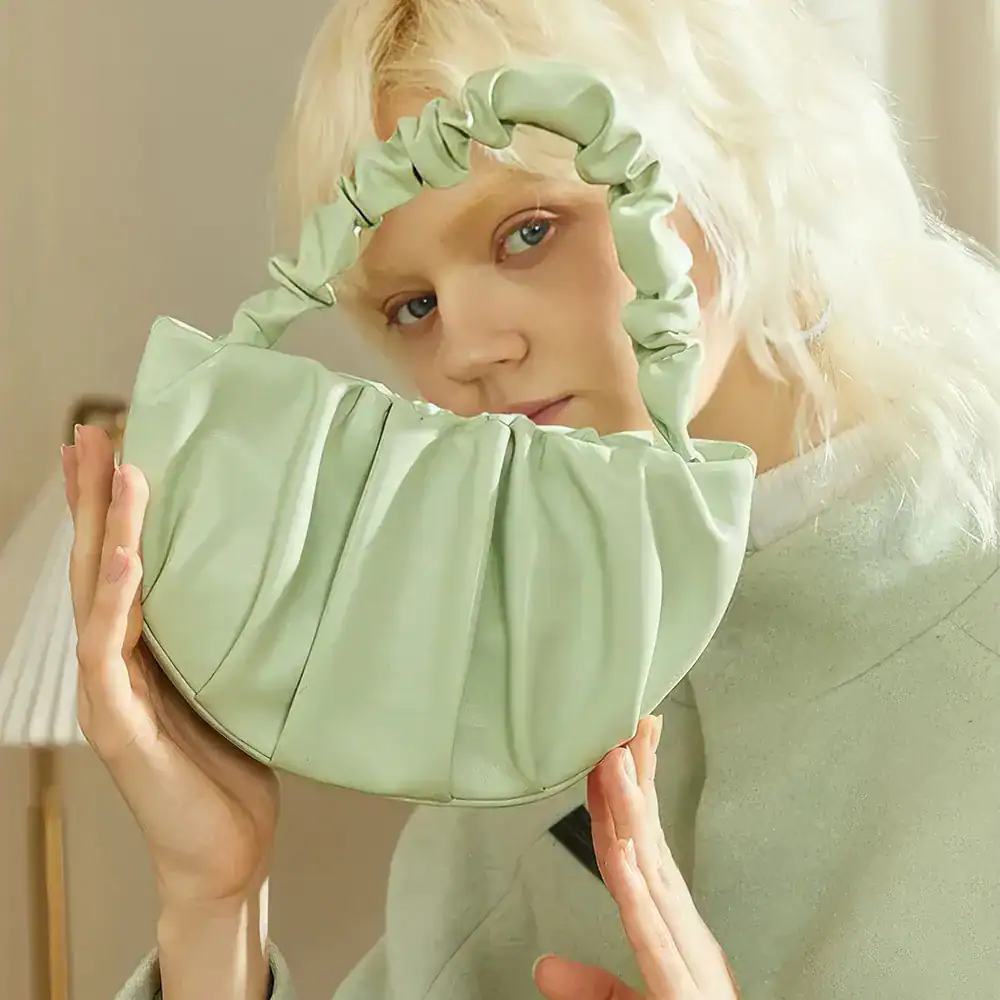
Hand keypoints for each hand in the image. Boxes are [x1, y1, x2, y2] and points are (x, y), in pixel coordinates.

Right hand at [64, 424, 278, 909]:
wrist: (229, 851)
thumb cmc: (233, 765)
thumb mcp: (236, 677)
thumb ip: (231, 629)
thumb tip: (273, 566)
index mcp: (142, 649)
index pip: (119, 563)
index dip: (111, 506)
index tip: (115, 445)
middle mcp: (116, 663)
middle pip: (96, 565)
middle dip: (93, 499)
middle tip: (92, 433)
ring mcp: (110, 695)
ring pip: (95, 597)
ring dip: (105, 531)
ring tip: (115, 470)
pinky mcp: (120, 731)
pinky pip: (109, 656)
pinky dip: (114, 605)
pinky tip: (125, 561)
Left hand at [533, 717, 740, 999]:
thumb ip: (594, 988)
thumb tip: (544, 965)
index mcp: (672, 928)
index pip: (640, 846)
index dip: (623, 796)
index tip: (613, 746)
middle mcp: (681, 930)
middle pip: (651, 841)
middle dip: (639, 777)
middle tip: (630, 717)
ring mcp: (684, 956)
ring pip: (652, 872)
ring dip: (633, 815)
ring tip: (616, 760)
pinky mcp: (681, 990)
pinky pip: (653, 935)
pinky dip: (637, 889)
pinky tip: (623, 853)